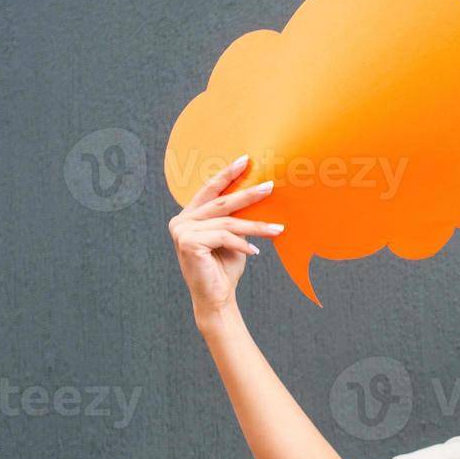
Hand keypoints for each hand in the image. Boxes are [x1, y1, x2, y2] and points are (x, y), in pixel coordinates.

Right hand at [167, 154, 283, 324]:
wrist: (216, 298)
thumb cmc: (225, 268)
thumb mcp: (232, 237)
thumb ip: (236, 219)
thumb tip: (258, 195)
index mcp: (189, 215)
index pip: (210, 190)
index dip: (227, 174)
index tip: (246, 160)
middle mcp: (181, 220)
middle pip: (221, 202)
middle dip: (248, 194)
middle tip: (270, 187)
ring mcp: (181, 231)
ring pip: (227, 222)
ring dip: (256, 226)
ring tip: (278, 229)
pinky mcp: (188, 243)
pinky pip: (223, 237)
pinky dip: (242, 244)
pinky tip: (255, 252)